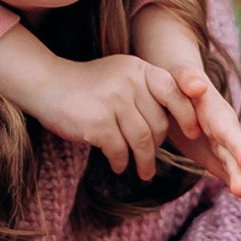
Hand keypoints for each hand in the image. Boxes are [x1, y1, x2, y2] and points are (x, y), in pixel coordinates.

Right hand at [0, 41, 189, 182]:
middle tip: (150, 158)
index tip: (193, 133)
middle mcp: (129, 81)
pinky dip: (121, 162)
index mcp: (138, 68)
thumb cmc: (88, 86)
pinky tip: (118, 165)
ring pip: (142, 141)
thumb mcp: (121, 76)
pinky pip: (119, 150)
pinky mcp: (97, 122)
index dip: (187, 115)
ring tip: (143, 172)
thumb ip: (146, 91)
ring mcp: (113, 101)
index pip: (174, 91)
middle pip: (158, 123)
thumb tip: (178, 122)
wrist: (46, 84)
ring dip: (144, 162)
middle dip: (157, 147)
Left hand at [136, 49, 240, 209]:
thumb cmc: (179, 82)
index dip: (238, 147)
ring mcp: (227, 148)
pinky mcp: (222, 160)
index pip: (228, 132)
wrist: (182, 89)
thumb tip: (197, 84)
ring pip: (238, 170)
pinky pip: (234, 178)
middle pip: (236, 155)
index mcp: (217, 113)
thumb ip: (187, 78)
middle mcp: (228, 132)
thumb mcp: (181, 76)